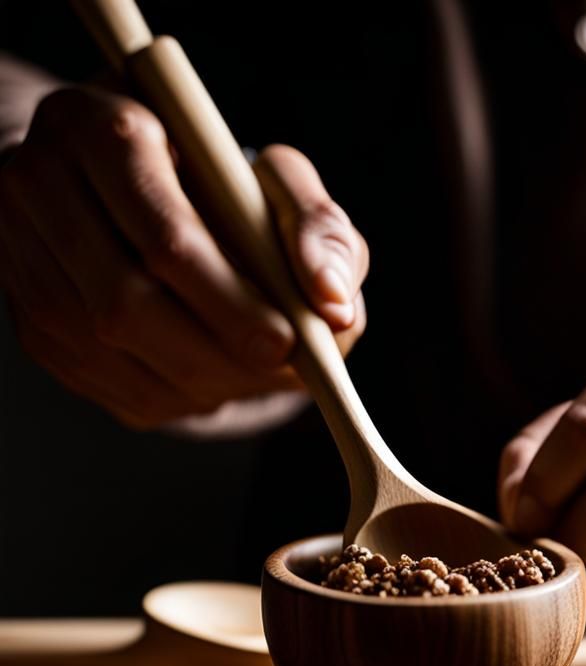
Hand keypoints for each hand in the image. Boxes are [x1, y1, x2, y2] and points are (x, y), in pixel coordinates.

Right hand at [0, 86, 367, 428]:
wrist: (129, 195)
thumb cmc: (217, 186)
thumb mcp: (278, 183)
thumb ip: (318, 228)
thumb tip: (334, 307)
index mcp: (101, 132)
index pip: (164, 235)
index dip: (230, 301)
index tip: (285, 340)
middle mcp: (40, 189)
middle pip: (127, 305)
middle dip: (219, 353)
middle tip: (278, 367)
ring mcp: (22, 259)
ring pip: (113, 352)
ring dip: (201, 381)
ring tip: (254, 369)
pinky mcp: (31, 323)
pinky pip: (107, 383)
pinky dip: (175, 393)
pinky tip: (212, 376)